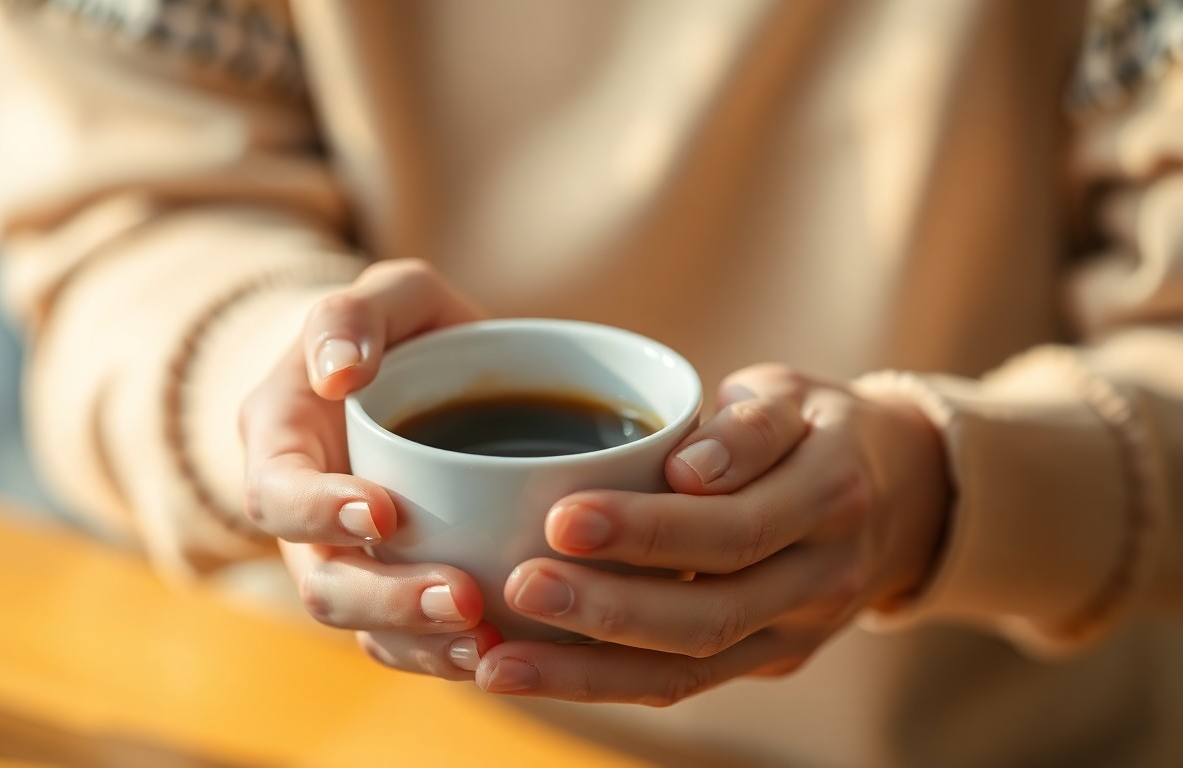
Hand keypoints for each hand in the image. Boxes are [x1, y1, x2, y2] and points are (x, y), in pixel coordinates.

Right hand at [239, 259, 502, 677]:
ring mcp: (350, 561)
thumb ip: (352, 314)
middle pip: (322, 582)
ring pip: (365, 627)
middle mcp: (305, 517)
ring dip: (422, 642)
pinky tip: (500, 653)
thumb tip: (337, 373)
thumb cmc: (402, 331)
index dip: (319, 513)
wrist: (427, 377)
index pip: (277, 493)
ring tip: (488, 644)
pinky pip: (407, 642)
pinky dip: (444, 656)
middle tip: (464, 596)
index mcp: (282, 443)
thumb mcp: (385, 296)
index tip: (384, 513)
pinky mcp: (398, 590)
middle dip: (388, 597)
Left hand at [472, 364, 950, 704]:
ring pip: (689, 670)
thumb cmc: (816, 427)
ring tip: (497, 664)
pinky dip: (600, 682)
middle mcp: (821, 580)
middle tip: (518, 589)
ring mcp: (796, 634)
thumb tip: (687, 469)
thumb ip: (747, 426)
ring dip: (586, 672)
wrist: (899, 497)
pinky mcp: (765, 661)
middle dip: (605, 611)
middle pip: (708, 614)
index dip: (648, 530)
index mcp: (831, 499)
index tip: (561, 516)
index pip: (734, 528)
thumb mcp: (794, 395)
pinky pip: (681, 683)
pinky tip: (528, 672)